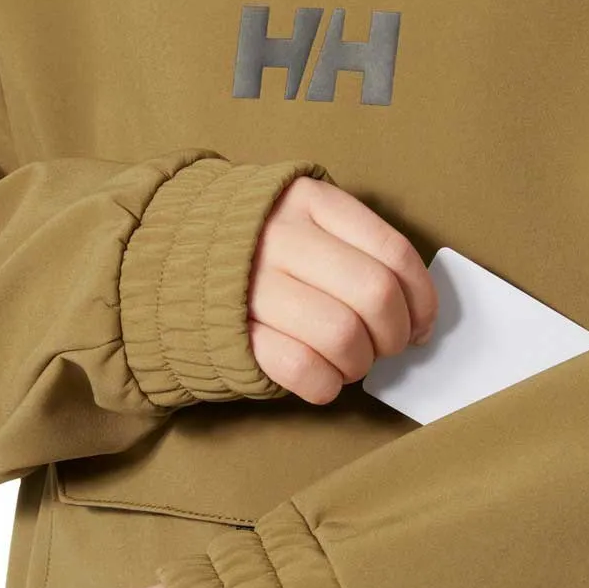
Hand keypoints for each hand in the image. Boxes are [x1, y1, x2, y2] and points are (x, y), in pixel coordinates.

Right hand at [248, 175, 437, 403]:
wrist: (166, 254)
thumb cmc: (256, 244)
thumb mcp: (304, 217)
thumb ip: (354, 246)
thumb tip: (416, 311)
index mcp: (310, 202)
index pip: (393, 253)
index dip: (422, 299)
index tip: (422, 325)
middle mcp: (281, 237)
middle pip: (374, 295)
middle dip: (394, 335)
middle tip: (386, 347)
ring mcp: (253, 285)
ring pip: (341, 335)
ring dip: (359, 363)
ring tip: (349, 362)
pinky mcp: (232, 331)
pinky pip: (300, 368)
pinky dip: (325, 385)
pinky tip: (324, 380)